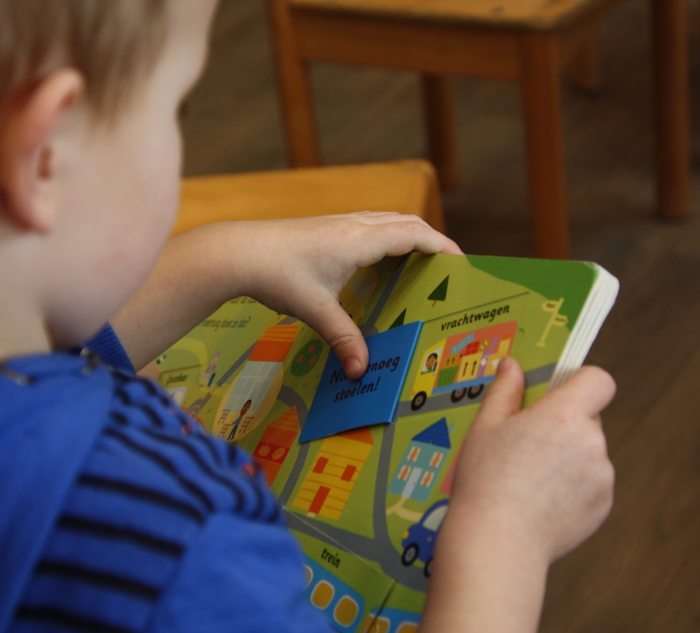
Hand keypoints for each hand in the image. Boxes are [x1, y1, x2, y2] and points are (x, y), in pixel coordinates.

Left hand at [217, 212, 461, 377]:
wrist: (236, 251)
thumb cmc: (277, 274)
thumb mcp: (315, 310)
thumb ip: (343, 339)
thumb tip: (361, 370)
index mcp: (360, 240)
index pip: (416, 234)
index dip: (443, 246)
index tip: (462, 264)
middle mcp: (354, 225)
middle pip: (406, 223)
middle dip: (431, 242)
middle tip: (446, 269)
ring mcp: (338, 224)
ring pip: (386, 222)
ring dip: (407, 237)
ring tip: (419, 265)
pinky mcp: (325, 229)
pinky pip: (368, 227)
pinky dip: (385, 239)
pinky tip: (376, 264)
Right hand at [419, 358, 614, 632]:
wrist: (498, 541)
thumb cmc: (487, 481)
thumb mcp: (486, 427)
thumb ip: (505, 391)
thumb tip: (512, 366)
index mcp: (564, 416)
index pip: (599, 381)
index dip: (582, 382)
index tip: (559, 394)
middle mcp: (592, 442)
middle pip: (589, 419)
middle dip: (564, 426)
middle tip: (528, 445)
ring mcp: (602, 477)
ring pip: (589, 453)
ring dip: (569, 459)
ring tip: (531, 480)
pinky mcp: (603, 507)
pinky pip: (592, 485)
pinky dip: (574, 489)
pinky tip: (542, 501)